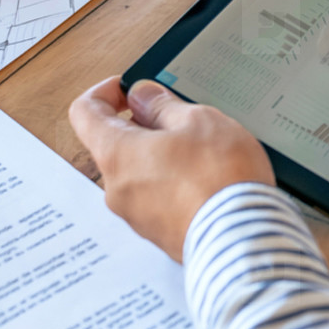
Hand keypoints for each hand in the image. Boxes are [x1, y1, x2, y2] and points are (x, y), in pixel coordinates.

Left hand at [70, 77, 274, 262]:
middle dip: (146, 127)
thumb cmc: (219, 179)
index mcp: (117, 154)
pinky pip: (158, 199)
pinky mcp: (159, 234)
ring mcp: (137, 216)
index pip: (85, 112)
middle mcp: (117, 189)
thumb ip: (162, 104)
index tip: (130, 89)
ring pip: (140, 173)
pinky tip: (209, 181)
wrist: (244, 239)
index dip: (105, 92)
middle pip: (116, 144)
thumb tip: (143, 96)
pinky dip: (176, 185)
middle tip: (183, 120)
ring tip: (206, 154)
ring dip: (164, 157)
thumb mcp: (197, 120)